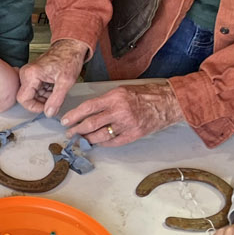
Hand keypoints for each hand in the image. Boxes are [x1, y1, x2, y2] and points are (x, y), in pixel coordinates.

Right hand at [16, 39, 88, 115]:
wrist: (70, 48)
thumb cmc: (69, 59)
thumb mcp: (66, 82)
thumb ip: (56, 100)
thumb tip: (49, 113)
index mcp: (31, 74)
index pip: (23, 99)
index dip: (35, 107)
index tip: (47, 107)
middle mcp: (26, 73)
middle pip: (27, 97)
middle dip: (41, 101)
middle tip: (55, 98)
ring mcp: (27, 73)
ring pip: (31, 94)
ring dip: (43, 97)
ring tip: (56, 90)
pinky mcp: (31, 74)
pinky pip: (34, 89)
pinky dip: (44, 92)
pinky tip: (53, 87)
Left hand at [61, 82, 182, 145]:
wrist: (168, 102)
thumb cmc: (145, 94)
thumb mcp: (122, 90)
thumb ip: (105, 100)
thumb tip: (87, 111)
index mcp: (115, 97)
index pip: (87, 107)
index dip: (73, 116)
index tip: (65, 121)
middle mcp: (119, 111)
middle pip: (91, 124)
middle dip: (76, 130)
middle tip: (69, 133)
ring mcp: (127, 124)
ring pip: (100, 135)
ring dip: (88, 139)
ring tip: (81, 139)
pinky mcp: (134, 134)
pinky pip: (114, 142)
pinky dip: (103, 143)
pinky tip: (97, 142)